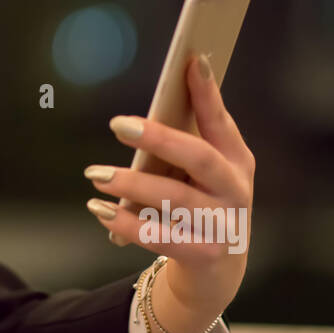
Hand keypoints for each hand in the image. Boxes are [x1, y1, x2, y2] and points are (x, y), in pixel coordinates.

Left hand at [85, 52, 255, 314]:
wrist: (217, 272)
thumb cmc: (203, 205)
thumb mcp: (206, 173)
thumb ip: (190, 139)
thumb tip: (164, 97)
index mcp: (237, 161)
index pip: (222, 122)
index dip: (208, 93)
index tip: (192, 61)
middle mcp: (235, 191)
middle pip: (200, 159)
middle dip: (160, 138)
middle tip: (118, 124)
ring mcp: (223, 226)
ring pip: (174, 200)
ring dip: (131, 184)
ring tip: (96, 174)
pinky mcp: (203, 256)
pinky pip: (159, 238)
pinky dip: (127, 222)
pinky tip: (100, 208)